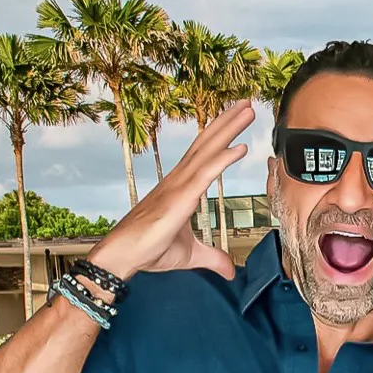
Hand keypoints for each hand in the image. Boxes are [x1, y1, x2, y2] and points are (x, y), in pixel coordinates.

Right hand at [84, 101, 251, 283]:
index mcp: (181, 187)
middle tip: (246, 103)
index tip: (235, 119)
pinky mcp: (180, 198)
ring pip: (208, 150)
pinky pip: (205, 174)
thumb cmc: (150, 249)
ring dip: (228, 129)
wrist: (125, 255)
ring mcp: (179, 186)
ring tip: (247, 110)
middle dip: (227, 121)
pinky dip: (223, 159)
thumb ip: (213, 257)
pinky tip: (240, 147)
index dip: (220, 135)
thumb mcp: (191, 254)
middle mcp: (180, 179)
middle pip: (207, 143)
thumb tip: (230, 270)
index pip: (204, 154)